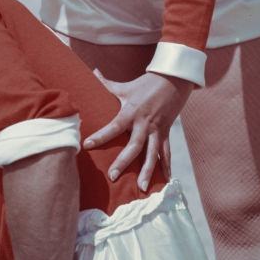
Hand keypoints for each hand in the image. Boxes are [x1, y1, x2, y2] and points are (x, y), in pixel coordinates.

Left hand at [83, 71, 193, 190]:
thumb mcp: (125, 86)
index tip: (87, 145)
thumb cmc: (146, 84)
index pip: (113, 127)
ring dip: (148, 171)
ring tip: (142, 188)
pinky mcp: (166, 133)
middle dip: (123, 162)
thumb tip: (92, 71)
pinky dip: (166, 166)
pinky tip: (166, 180)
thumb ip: (107, 83)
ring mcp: (157, 130)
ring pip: (152, 154)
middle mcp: (144, 124)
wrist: (173, 80)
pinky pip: (166, 152)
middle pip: (134, 146)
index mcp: (131, 112)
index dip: (100, 136)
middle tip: (112, 176)